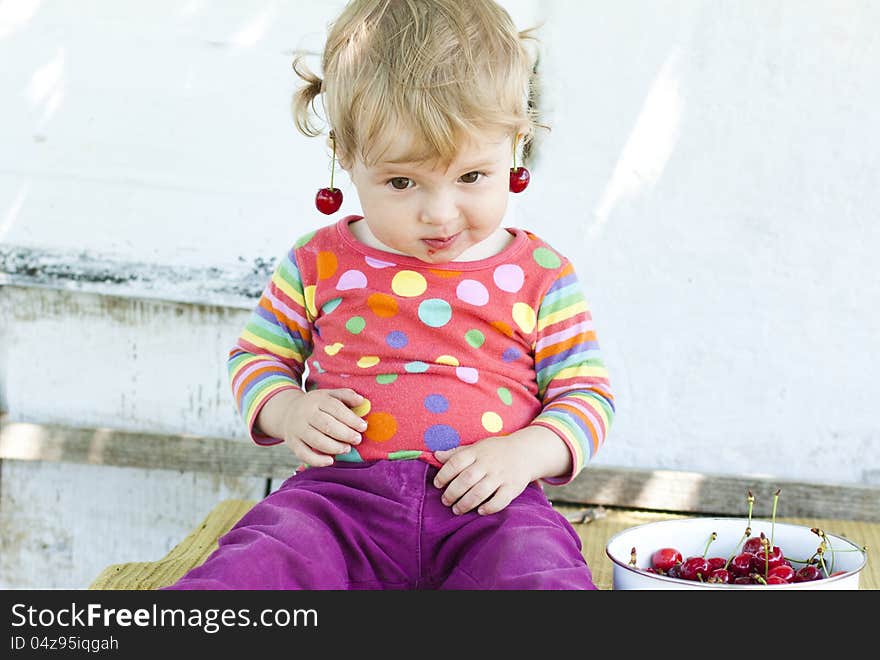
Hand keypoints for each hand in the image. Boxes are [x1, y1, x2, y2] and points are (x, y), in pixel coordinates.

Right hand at [259, 388, 367, 466]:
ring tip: (347, 449)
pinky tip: (331, 461)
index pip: (335, 408)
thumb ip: (346, 395)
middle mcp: (305, 414)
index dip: (351, 418)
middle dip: (345, 434)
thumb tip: (362, 401)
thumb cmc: (316, 405)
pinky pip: (304, 454)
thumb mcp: (329, 395)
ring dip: (334, 447)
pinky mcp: (293, 443)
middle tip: (357, 439)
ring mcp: (297, 429)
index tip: (363, 427)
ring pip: (316, 440)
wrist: (288, 412)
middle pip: (326, 425)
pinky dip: (317, 460)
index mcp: (317, 399)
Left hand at [433, 426, 571, 515]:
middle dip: (452, 492)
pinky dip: (489, 508)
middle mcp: (488, 464)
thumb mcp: (476, 447)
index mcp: (477, 452)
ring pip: (480, 492)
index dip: (444, 474)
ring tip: (457, 509)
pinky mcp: (513, 488)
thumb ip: (456, 453)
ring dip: (466, 503)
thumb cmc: (495, 451)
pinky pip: (500, 500)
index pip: (456, 462)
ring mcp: (501, 476)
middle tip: (445, 501)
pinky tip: (480, 511)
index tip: (437, 484)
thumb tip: (435, 455)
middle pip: (466, 479)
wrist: (525, 452)